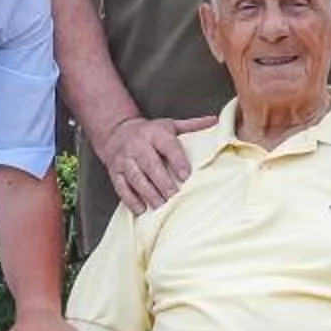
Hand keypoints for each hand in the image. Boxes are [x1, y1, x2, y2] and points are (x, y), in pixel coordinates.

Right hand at [90, 113, 212, 213]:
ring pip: (135, 177)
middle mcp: (138, 145)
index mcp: (155, 133)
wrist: (117, 131)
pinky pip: (121, 186)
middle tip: (174, 195)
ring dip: (147, 192)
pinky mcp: (115, 171)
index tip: (186, 175)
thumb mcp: (170, 125)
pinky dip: (130, 199)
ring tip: (160, 204)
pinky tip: (141, 209)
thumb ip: (192, 126)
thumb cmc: (151, 132)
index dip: (177, 160)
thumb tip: (215, 121)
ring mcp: (124, 159)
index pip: (167, 146)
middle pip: (150, 164)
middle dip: (162, 181)